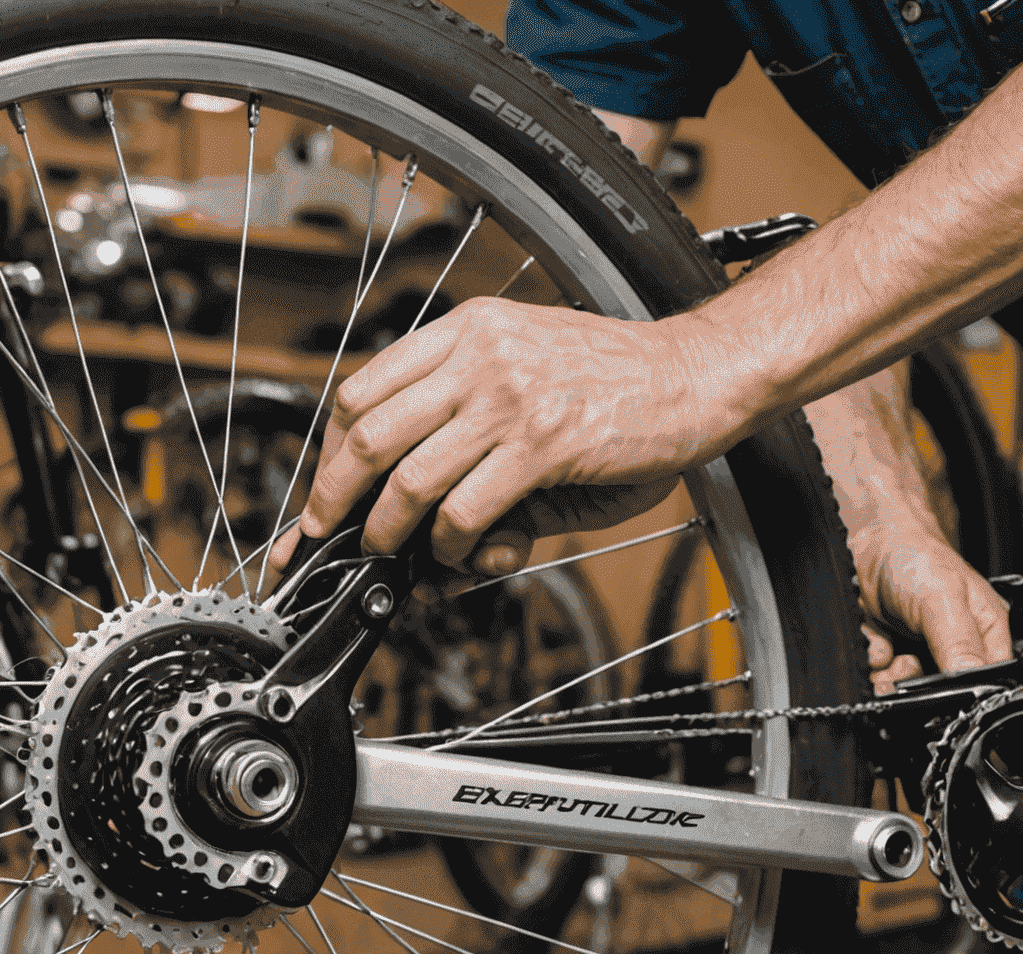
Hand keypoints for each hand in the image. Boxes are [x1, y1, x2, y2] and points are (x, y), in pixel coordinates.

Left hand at [280, 296, 742, 571]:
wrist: (696, 375)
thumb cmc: (618, 380)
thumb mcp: (527, 372)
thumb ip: (467, 424)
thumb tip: (415, 495)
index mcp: (468, 330)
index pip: (365, 388)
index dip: (331, 449)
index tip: (326, 489)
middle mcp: (480, 357)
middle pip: (369, 433)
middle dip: (335, 497)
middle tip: (331, 532)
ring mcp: (510, 399)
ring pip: (408, 478)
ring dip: (389, 529)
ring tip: (391, 550)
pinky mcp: (542, 445)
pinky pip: (465, 509)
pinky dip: (450, 546)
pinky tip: (460, 553)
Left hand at [803, 369, 1011, 692]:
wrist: (862, 544)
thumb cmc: (914, 558)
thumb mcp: (945, 599)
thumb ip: (961, 644)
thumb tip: (977, 685)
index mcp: (985, 639)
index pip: (983, 687)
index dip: (959, 695)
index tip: (933, 685)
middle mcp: (951, 652)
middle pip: (936, 697)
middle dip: (914, 684)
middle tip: (905, 660)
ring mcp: (916, 656)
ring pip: (901, 694)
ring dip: (887, 677)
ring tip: (887, 649)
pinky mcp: (884, 658)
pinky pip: (873, 681)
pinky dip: (867, 664)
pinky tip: (871, 640)